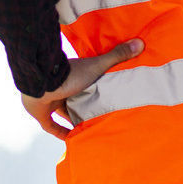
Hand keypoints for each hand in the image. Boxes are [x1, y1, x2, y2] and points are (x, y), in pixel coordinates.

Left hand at [22, 38, 143, 140]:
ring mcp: (50, 100)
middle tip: (100, 119)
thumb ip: (117, 56)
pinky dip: (60, 133)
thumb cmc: (70, 74)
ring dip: (73, 121)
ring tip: (90, 131)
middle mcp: (62, 88)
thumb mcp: (98, 66)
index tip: (106, 99)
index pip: (86, 84)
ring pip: (63, 112)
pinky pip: (50, 126)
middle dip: (84, 109)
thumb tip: (141, 43)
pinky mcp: (41, 113)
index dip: (94, 92)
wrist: (42, 82)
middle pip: (75, 100)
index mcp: (74, 76)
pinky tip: (71, 140)